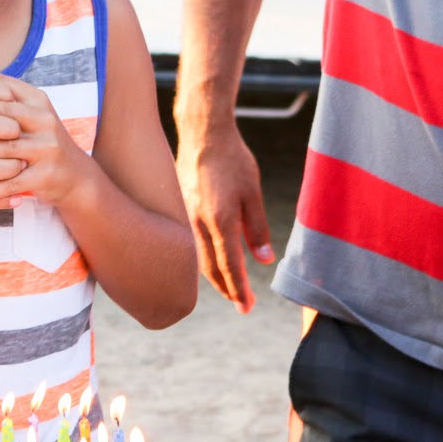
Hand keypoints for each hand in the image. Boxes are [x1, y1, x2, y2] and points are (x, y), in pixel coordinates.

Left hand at [0, 64, 95, 209]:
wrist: (72, 175)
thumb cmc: (36, 138)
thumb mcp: (20, 109)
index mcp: (35, 100)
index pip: (0, 85)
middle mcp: (44, 120)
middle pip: (2, 113)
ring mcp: (48, 148)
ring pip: (6, 148)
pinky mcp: (47, 176)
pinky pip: (12, 183)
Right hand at [175, 126, 272, 312]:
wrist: (202, 134)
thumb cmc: (232, 160)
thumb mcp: (253, 194)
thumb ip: (257, 228)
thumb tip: (263, 259)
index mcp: (220, 222)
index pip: (230, 267)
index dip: (239, 290)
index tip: (246, 307)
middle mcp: (198, 224)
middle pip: (210, 269)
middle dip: (227, 289)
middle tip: (240, 302)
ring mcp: (185, 217)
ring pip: (197, 258)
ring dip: (214, 275)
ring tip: (228, 286)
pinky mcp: (179, 209)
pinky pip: (190, 243)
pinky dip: (201, 258)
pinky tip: (210, 258)